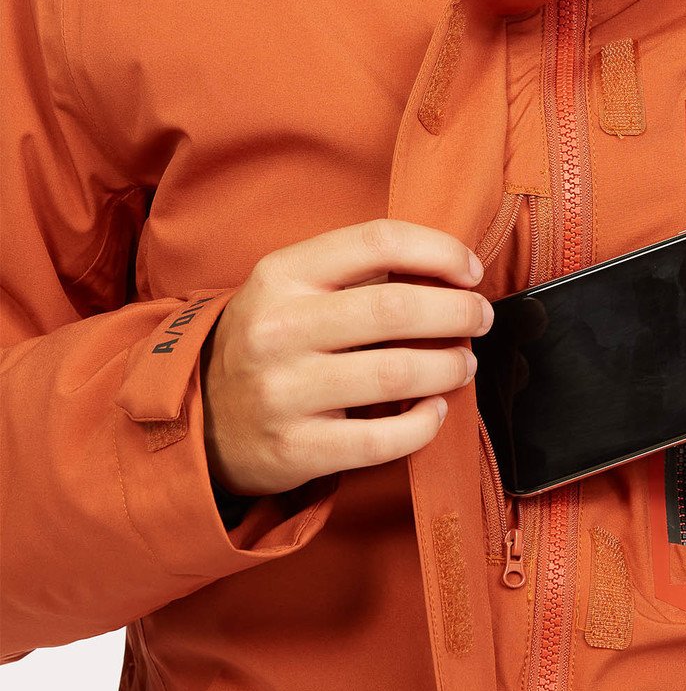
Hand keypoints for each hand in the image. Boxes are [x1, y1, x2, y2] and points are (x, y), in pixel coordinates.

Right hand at [201, 219, 492, 495]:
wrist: (200, 419)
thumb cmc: (271, 341)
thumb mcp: (291, 287)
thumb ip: (356, 271)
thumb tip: (448, 269)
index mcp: (282, 275)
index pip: (377, 241)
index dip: (439, 250)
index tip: (471, 271)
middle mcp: (279, 329)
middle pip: (395, 308)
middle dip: (457, 311)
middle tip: (480, 318)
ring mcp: (284, 392)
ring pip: (396, 374)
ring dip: (448, 367)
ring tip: (463, 364)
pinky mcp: (295, 449)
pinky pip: (381, 439)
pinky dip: (423, 424)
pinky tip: (435, 412)